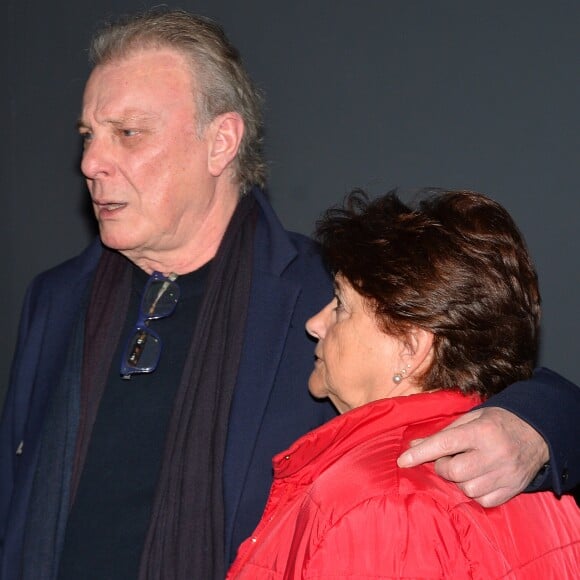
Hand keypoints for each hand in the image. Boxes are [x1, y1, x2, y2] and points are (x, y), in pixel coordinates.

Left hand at [397, 407, 548, 506]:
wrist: (536, 432)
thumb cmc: (496, 422)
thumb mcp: (470, 418)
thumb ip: (441, 434)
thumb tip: (412, 447)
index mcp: (481, 431)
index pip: (445, 443)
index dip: (421, 454)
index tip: (402, 461)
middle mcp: (494, 453)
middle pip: (455, 472)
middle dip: (444, 468)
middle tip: (449, 460)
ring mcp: (506, 474)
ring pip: (467, 489)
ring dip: (459, 481)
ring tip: (467, 467)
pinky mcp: (513, 489)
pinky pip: (483, 501)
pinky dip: (475, 493)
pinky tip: (479, 478)